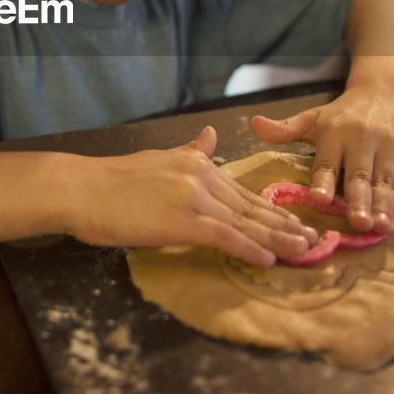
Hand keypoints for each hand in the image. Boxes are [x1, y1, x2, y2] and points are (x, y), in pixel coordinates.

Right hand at [66, 126, 318, 265]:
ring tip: (303, 250)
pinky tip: (268, 259)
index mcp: (196, 163)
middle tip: (312, 239)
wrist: (81, 188)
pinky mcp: (181, 220)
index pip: (241, 190)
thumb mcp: (157, 158)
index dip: (271, 208)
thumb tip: (211, 134)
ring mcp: (193, 197)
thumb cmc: (110, 181)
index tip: (294, 220)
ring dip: (277, 239)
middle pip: (251, 205)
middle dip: (283, 224)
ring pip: (245, 221)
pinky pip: (224, 236)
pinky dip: (249, 248)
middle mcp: (200, 176)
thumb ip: (189, 151)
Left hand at [249, 86, 393, 234]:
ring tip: (380, 227)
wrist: (387, 92)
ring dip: (384, 205)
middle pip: (360, 174)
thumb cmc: (344, 114)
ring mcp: (390, 147)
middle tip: (357, 223)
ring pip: (385, 180)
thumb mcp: (313, 117)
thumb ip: (285, 129)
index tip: (319, 198)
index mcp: (335, 132)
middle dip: (359, 200)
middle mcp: (363, 139)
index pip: (328, 161)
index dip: (324, 180)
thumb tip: (253, 124)